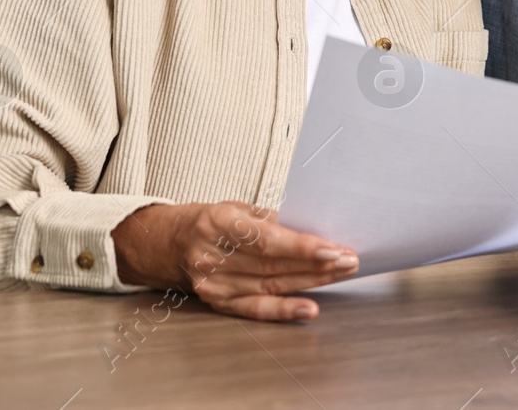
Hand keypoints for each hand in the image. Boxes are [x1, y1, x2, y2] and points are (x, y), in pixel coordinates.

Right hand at [113, 201, 357, 321]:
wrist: (168, 244)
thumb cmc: (210, 220)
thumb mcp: (235, 207)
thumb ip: (269, 218)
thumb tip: (311, 225)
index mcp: (218, 223)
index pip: (267, 239)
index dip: (302, 246)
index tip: (332, 248)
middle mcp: (212, 256)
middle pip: (273, 265)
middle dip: (317, 264)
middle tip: (349, 260)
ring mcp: (213, 284)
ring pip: (271, 285)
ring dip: (312, 281)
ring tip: (341, 274)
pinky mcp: (218, 302)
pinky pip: (256, 308)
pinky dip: (285, 310)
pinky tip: (310, 308)